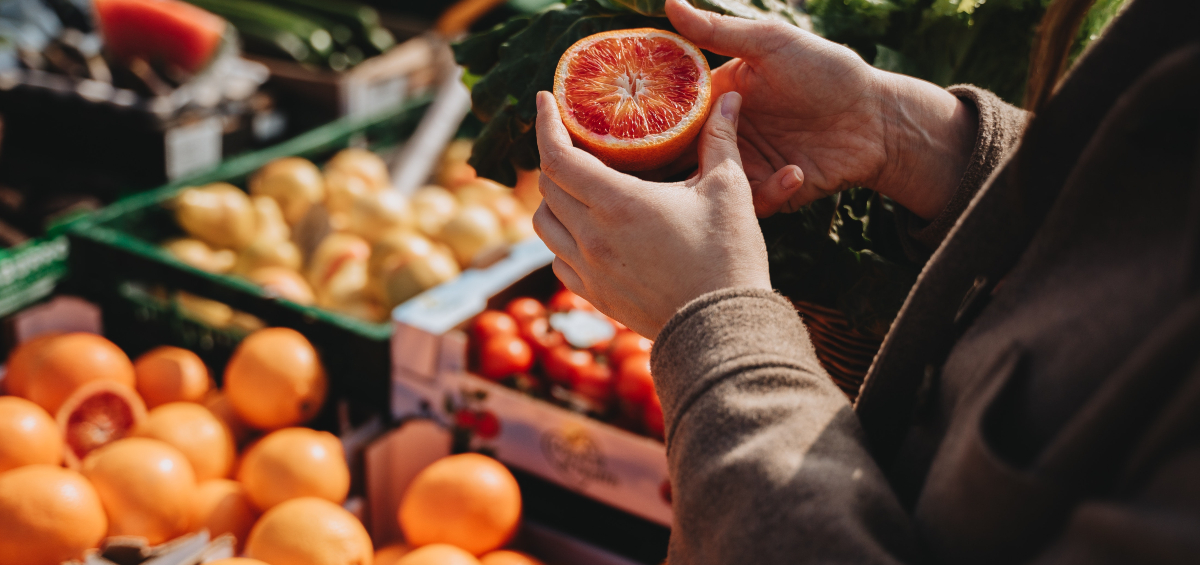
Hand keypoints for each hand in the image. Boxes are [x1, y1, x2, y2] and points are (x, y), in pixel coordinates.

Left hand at [533, 90, 770, 338]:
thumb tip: (730, 98)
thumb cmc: (728, 258)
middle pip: (547, 186)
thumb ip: (720, 140)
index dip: (545, 124)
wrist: (722, 330)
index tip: (545, 102)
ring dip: (553, 199)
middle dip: (555, 156)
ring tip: (577, 186)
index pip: (557, 155)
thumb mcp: (728, 191)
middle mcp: (592, 236)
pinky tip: (586, 231)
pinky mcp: (594, 296)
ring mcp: (589, 270)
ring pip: (544, 224)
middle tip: (574, 141)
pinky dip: (562, 238)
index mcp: (617, 204)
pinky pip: (558, 260)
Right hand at [665, 0, 976, 218]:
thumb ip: (718, 31)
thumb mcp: (771, 44)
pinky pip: (753, 205)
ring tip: (737, 173)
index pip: (670, 114)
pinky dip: (771, 192)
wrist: (879, 118)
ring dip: (720, 184)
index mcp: (718, 98)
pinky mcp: (771, 194)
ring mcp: (747, 166)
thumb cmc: (829, 72)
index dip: (647, 123)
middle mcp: (725, 135)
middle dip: (669, 168)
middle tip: (669, 171)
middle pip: (680, 158)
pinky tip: (797, 171)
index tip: (630, 131)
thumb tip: (669, 3)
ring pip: (710, 188)